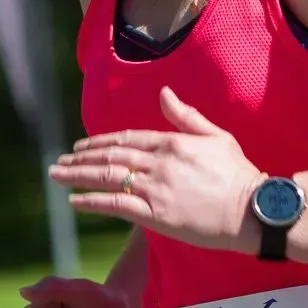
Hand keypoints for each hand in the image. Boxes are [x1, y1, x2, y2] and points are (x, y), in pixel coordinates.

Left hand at [48, 87, 263, 252]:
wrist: (250, 209)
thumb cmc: (237, 174)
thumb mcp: (216, 136)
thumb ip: (186, 116)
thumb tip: (164, 93)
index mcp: (172, 142)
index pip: (126, 138)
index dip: (100, 141)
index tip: (80, 146)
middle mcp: (158, 162)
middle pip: (111, 156)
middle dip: (81, 158)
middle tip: (59, 162)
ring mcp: (155, 188)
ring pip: (108, 177)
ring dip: (79, 175)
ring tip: (57, 175)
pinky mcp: (155, 214)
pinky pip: (115, 204)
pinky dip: (92, 201)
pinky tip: (74, 199)